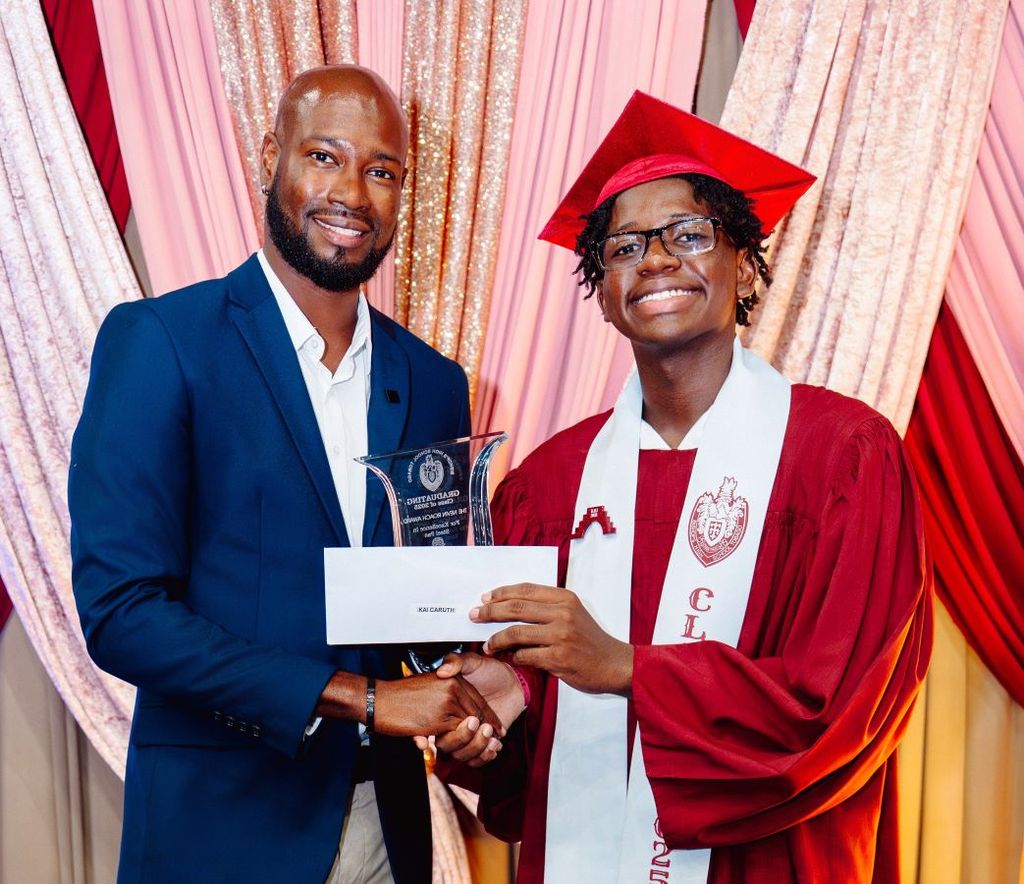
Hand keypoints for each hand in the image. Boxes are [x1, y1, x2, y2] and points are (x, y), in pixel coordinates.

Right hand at [374, 672, 503, 737]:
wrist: (378, 699)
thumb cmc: (400, 694)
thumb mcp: (430, 684)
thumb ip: (448, 693)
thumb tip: (465, 711)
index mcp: (452, 679)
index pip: (477, 699)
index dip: (488, 715)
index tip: (495, 728)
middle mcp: (452, 687)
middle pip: (478, 712)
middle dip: (488, 728)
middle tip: (497, 740)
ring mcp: (446, 703)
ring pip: (471, 725)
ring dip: (478, 739)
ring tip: (487, 745)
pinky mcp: (438, 719)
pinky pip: (456, 734)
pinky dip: (462, 743)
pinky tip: (469, 748)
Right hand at [416, 652, 525, 765]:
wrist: (512, 682)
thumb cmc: (491, 671)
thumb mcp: (472, 661)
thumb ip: (457, 661)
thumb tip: (442, 670)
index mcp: (445, 707)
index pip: (440, 725)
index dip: (450, 727)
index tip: (468, 719)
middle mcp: (453, 723)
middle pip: (447, 745)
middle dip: (463, 739)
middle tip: (479, 725)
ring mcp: (467, 735)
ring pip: (461, 755)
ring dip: (476, 748)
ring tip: (490, 734)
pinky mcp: (481, 743)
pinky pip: (475, 760)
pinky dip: (485, 756)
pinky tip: (495, 744)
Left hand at [470, 583, 632, 695]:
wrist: (614, 664)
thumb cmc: (590, 640)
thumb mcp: (573, 614)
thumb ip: (546, 608)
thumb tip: (510, 607)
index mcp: (564, 598)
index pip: (525, 590)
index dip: (502, 593)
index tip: (485, 597)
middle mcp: (562, 613)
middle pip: (516, 608)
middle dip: (490, 612)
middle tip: (474, 616)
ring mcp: (560, 636)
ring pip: (516, 632)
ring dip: (496, 639)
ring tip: (488, 644)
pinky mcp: (558, 658)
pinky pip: (525, 656)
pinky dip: (513, 657)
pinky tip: (509, 658)